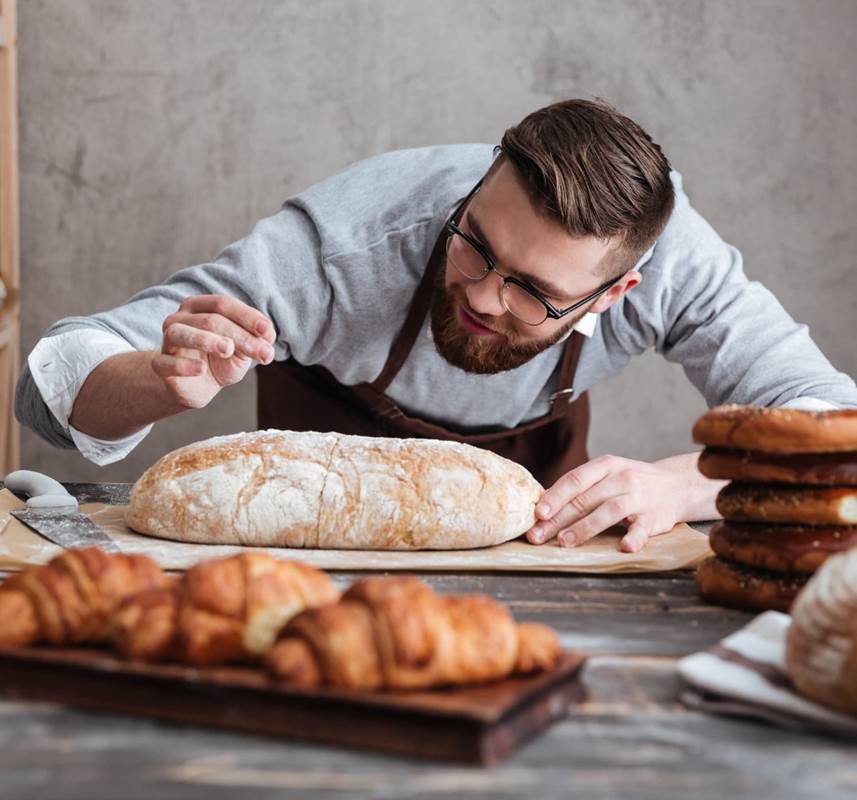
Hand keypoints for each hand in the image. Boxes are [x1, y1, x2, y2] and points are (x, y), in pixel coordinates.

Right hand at [152, 295, 275, 409]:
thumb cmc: (222, 360)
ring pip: (181, 333)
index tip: (267, 332)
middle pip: (210, 320)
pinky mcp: (160, 365)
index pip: (223, 304)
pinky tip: (201, 368)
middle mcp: (181, 318)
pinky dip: (183, 365)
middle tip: (264, 354)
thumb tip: (267, 335)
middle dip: (240, 337)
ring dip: (207, 340)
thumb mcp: (243, 348)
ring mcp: (167, 340)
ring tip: (228, 349)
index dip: (247, 316)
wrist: (200, 386)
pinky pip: (165, 362)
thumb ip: (256, 338)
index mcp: (201, 306)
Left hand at [525, 454, 699, 552]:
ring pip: (608, 511)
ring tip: (565, 542)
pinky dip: (634, 537)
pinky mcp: (655, 517)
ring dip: (585, 528)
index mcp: (605, 465)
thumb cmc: (630, 483)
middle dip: (559, 519)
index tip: (537, 513)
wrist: (676, 485)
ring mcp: (639, 497)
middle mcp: (621, 478)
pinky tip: (624, 547)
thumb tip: (543, 508)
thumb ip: (581, 488)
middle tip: (538, 536)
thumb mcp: (607, 475)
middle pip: (585, 499)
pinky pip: (643, 528)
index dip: (555, 497)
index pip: (574, 480)